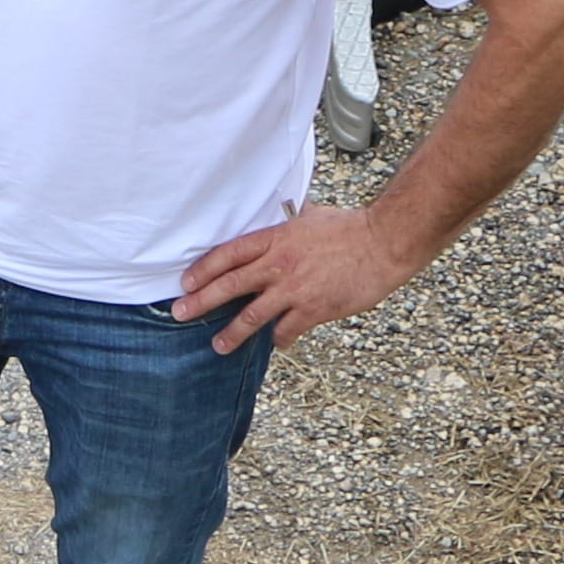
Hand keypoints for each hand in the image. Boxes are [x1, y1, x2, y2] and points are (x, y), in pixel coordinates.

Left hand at [168, 200, 441, 353]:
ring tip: (218, 346)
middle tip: (181, 313)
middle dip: (201, 301)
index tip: (186, 282)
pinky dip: (280, 338)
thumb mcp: (310, 217)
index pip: (229, 254)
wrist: (383, 242)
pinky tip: (277, 343)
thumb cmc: (349, 227)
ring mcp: (295, 289)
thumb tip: (280, 218)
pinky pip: (287, 329)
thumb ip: (287, 224)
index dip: (204, 269)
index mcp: (275, 239)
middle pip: (230, 285)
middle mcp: (279, 264)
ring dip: (232, 333)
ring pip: (253, 315)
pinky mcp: (314, 309)